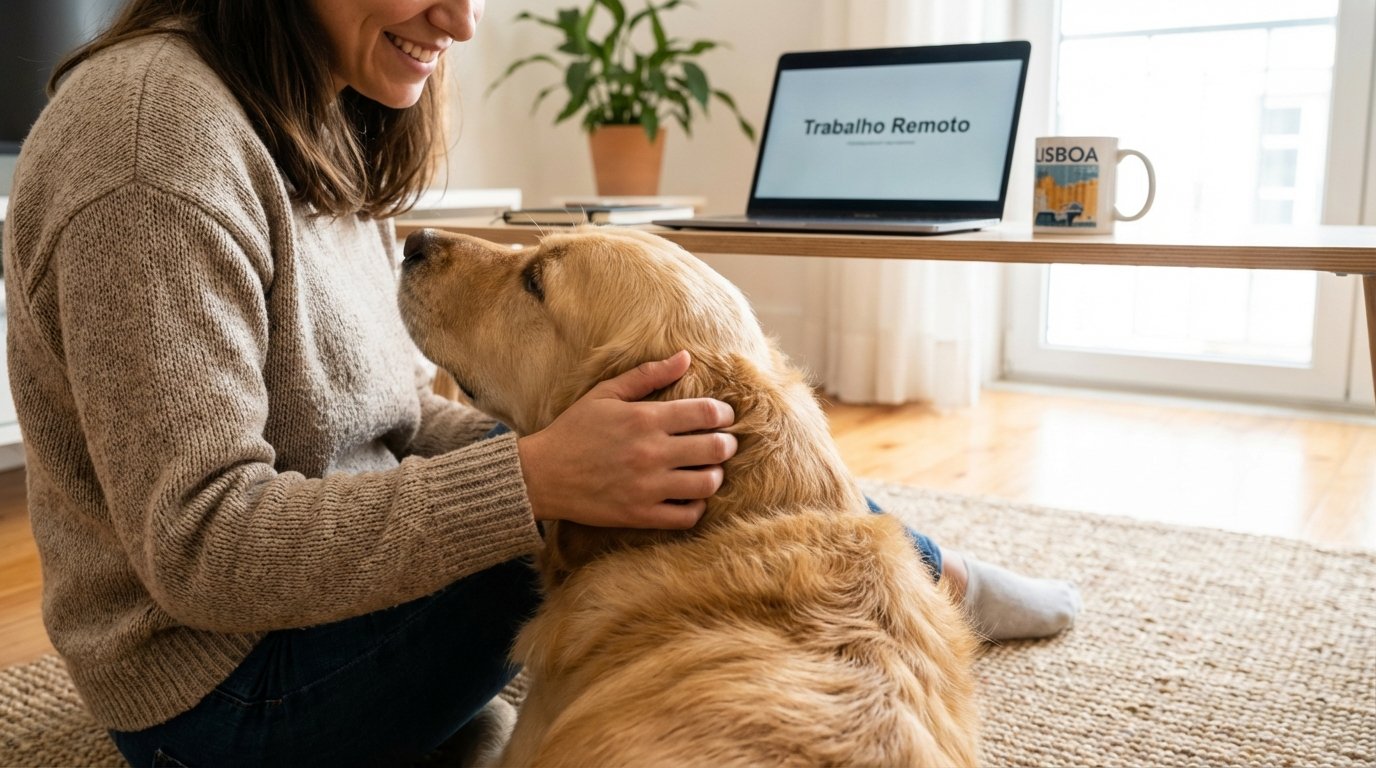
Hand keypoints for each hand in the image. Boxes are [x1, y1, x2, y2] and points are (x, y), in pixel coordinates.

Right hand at [516, 351, 737, 528]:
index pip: (707, 413)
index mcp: (645, 418)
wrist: (541, 475)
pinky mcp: (641, 515)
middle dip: (727, 444)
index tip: (723, 417)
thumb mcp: (606, 394)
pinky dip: (697, 507)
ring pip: (708, 484)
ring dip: (715, 475)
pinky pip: (688, 516)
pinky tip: (689, 496)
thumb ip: (647, 374)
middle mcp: (651, 452)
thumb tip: (686, 357)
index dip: (724, 414)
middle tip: (723, 443)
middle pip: (716, 448)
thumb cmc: (574, 430)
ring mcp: (648, 486)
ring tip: (707, 470)